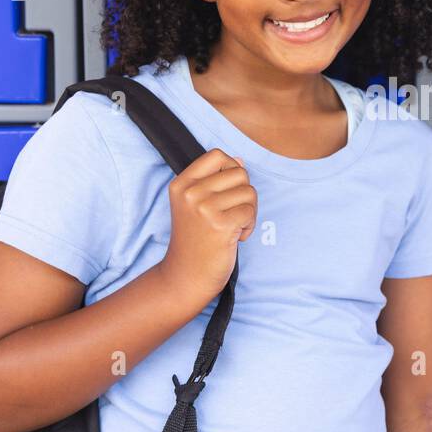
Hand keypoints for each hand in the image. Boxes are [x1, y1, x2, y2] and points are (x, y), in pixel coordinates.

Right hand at [154, 149, 255, 312]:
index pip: (218, 155)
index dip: (231, 171)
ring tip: (232, 226)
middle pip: (239, 173)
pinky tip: (234, 237)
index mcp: (181, 183)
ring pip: (248, 192)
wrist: (186, 276)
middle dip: (243, 193)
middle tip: (232, 214)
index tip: (226, 193)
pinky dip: (248, 226)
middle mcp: (190, 192)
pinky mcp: (219, 224)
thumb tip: (239, 160)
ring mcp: (203, 207)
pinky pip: (250, 211)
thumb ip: (216, 181)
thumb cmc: (196, 240)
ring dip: (248, 211)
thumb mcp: (196, 205)